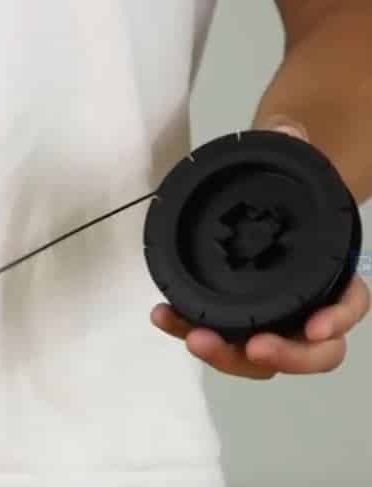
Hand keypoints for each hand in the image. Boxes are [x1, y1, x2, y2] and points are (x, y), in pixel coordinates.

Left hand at [151, 120, 368, 378]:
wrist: (262, 200)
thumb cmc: (283, 190)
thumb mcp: (290, 161)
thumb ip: (291, 145)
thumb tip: (287, 128)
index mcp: (332, 273)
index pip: (346, 305)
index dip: (336, 320)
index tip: (316, 328)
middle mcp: (305, 305)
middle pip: (308, 349)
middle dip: (284, 355)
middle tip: (254, 347)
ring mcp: (267, 318)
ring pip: (260, 356)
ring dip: (229, 354)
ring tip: (195, 338)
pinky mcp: (231, 319)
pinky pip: (216, 334)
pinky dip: (189, 329)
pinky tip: (163, 315)